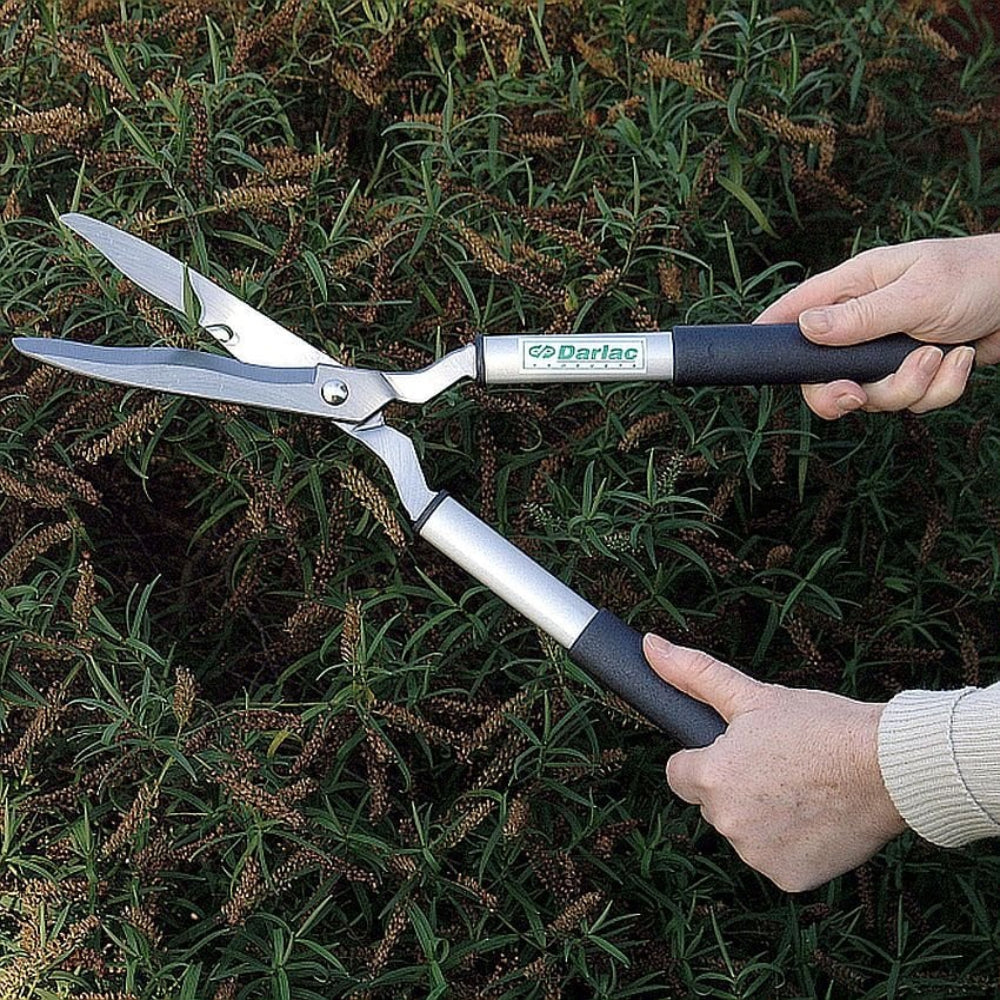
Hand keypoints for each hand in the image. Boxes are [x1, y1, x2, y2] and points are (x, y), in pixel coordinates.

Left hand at [644, 634, 907, 891]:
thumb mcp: (752, 694)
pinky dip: (793, 845)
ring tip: (804, 788)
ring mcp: (757, 855)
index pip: (680, 773)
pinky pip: (776, 859)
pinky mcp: (789, 879)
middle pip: (714, 804)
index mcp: (711, 777)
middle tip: (781, 766)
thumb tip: (651, 646)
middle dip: (736, 787)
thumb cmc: (821, 726)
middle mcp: (726, 822)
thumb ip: (694, 673)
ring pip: (745, 833)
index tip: (740, 752)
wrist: (887, 766)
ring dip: (763, 817)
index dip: (708, 759)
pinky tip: (818, 818)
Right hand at [756, 235, 999, 418]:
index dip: (771, 338)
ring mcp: (889, 352)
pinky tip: (963, 360)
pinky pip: (913, 401)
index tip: (759, 365)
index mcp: (853, 289)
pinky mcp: (917, 372)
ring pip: (872, 397)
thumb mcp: (917, 294)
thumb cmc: (978, 276)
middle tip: (858, 396)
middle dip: (844, 394)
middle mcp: (864, 324)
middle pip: (823, 375)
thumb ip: (860, 317)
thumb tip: (805, 328)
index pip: (795, 313)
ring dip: (909, 388)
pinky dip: (941, 389)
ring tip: (939, 357)